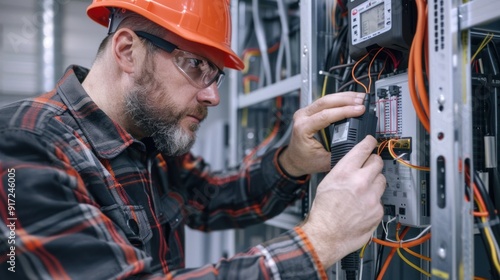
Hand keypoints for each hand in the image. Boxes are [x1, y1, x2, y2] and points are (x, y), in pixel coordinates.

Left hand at [279, 92, 366, 176]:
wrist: (294, 160)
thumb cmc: (305, 161)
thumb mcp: (324, 162)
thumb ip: (340, 153)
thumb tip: (358, 145)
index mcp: (302, 129)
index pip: (325, 115)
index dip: (345, 111)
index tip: (359, 110)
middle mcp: (301, 117)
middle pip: (325, 102)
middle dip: (346, 100)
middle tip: (362, 101)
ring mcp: (304, 112)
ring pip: (325, 98)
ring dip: (344, 97)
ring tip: (360, 98)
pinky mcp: (309, 111)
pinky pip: (324, 101)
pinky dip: (339, 99)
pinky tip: (350, 99)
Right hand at [300, 136, 385, 267]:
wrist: (326, 235)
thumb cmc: (323, 212)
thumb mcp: (327, 183)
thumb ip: (343, 171)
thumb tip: (353, 164)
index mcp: (344, 172)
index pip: (363, 149)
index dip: (369, 142)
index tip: (371, 141)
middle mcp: (360, 181)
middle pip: (377, 162)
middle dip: (373, 163)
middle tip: (369, 167)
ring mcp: (372, 196)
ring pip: (382, 180)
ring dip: (375, 183)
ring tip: (363, 191)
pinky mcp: (378, 210)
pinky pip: (380, 200)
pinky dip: (374, 202)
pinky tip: (363, 207)